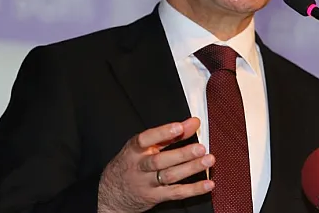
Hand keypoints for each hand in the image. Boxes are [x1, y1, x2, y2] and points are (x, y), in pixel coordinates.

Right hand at [97, 117, 214, 212]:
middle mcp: (139, 167)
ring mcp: (147, 184)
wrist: (110, 194)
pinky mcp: (155, 197)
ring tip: (208, 160)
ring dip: (190, 169)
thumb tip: (193, 122)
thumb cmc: (131, 164)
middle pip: (159, 161)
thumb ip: (170, 134)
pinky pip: (176, 193)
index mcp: (134, 150)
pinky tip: (208, 184)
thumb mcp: (145, 146)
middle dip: (181, 154)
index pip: (145, 139)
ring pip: (169, 176)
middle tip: (200, 148)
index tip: (178, 127)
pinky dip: (193, 190)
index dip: (162, 133)